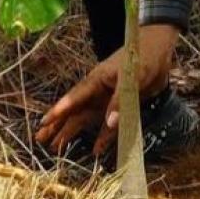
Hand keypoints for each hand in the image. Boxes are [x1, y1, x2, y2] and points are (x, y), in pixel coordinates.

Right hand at [35, 24, 178, 156]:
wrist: (160, 48)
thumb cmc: (143, 56)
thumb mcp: (132, 77)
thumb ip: (120, 100)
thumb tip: (109, 123)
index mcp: (97, 79)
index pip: (75, 97)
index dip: (60, 110)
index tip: (44, 122)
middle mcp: (98, 90)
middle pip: (74, 110)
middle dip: (57, 124)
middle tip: (39, 139)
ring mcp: (108, 98)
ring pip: (86, 118)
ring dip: (73, 132)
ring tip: (56, 148)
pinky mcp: (121, 105)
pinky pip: (109, 125)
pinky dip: (103, 137)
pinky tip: (96, 150)